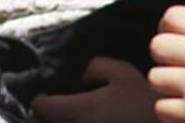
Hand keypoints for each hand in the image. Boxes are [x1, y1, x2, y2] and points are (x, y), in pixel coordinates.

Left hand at [31, 57, 158, 122]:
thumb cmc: (145, 104)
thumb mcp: (123, 73)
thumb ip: (97, 67)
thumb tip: (83, 77)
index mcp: (78, 110)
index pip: (40, 108)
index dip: (43, 101)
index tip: (48, 99)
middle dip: (48, 118)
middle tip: (57, 111)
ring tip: (78, 118)